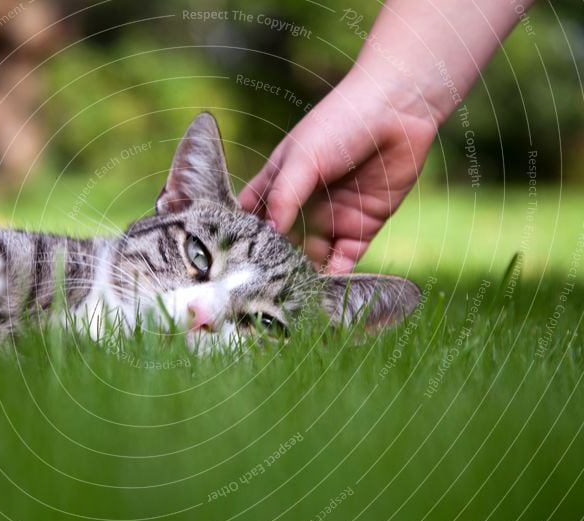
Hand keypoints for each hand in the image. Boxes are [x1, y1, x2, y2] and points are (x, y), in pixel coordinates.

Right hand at [238, 69, 436, 272]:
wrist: (398, 112)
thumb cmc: (339, 123)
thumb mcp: (301, 159)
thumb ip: (283, 196)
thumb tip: (269, 233)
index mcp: (278, 184)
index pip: (252, 217)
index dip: (242, 237)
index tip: (234, 260)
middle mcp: (301, 205)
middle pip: (280, 244)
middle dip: (272, 265)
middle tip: (262, 289)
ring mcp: (330, 218)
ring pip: (310, 257)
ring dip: (302, 276)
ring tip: (292, 296)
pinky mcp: (361, 229)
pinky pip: (344, 260)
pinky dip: (335, 277)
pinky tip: (325, 290)